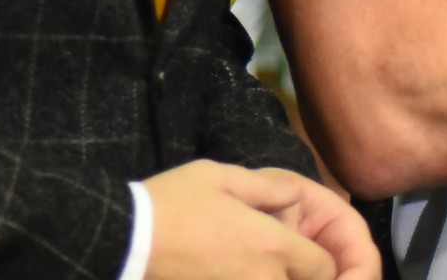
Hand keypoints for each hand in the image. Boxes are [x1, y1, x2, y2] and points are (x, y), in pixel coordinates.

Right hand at [145, 160, 379, 279]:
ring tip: (253, 264)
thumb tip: (295, 195)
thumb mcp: (222, 177)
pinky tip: (231, 273)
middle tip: (280, 259)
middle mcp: (262, 279)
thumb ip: (267, 188)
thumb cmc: (172, 202)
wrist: (125, 240)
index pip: (322, 267)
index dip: (320, 261)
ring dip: (274, 278)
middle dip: (300, 275)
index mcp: (271, 244)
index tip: (305, 253)